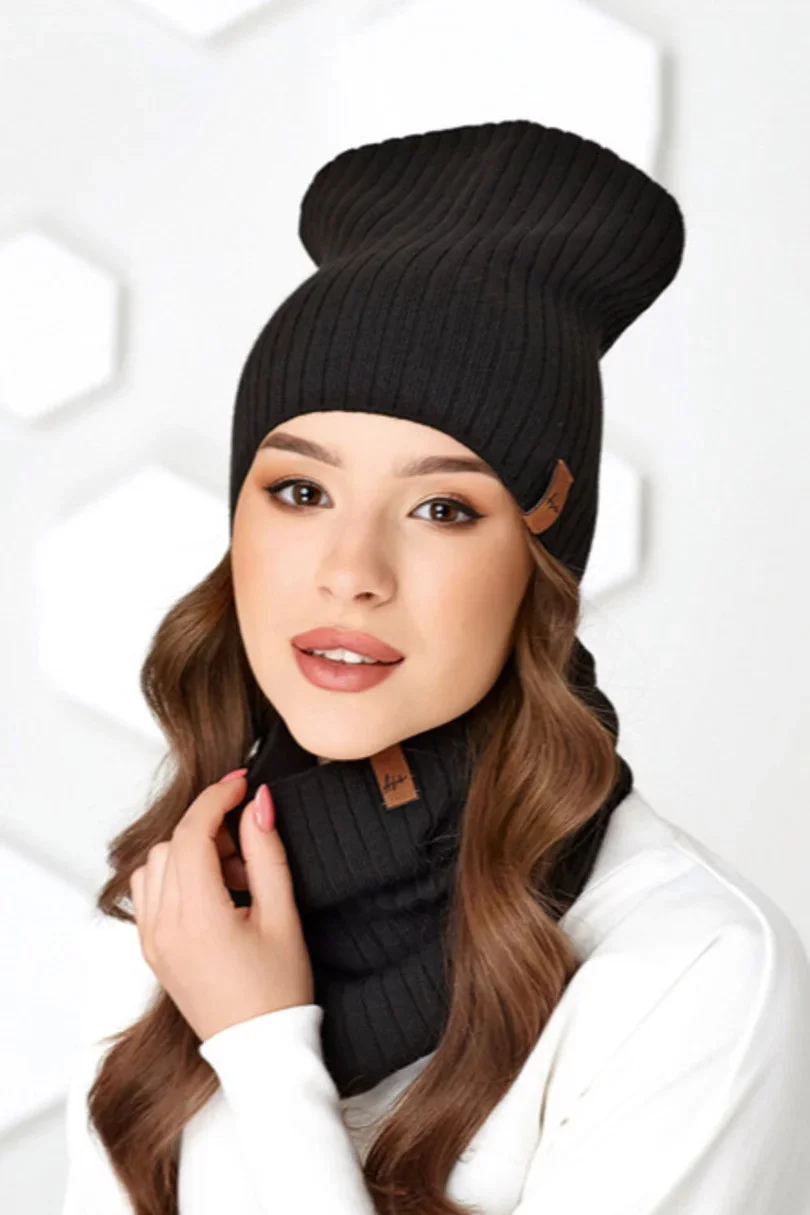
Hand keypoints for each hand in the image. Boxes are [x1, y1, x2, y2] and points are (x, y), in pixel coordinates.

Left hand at [130, 772, 314, 1043]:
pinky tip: (211, 892)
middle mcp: (164, 927)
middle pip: (171, 843)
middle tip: (249, 844)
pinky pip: (150, 892)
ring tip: (232, 876)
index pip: (192, 832)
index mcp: (197, 917)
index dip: (217, 798)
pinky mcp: (152, 949)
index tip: (242, 783)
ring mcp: (152, 940)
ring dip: (189, 852)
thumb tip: (259, 804)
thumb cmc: (278, 991)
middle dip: (210, 827)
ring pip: (154, 863)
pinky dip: (175, 876)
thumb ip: (267, 853)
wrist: (260, 1050)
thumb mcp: (284, 915)